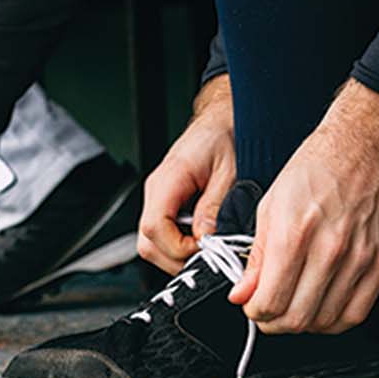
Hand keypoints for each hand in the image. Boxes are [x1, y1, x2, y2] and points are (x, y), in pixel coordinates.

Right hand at [138, 76, 235, 272]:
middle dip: (177, 259)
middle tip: (208, 257)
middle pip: (147, 243)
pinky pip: (163, 233)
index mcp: (169, 179)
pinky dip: (180, 244)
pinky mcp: (167, 202)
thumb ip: (216, 207)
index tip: (204, 250)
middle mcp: (157, 189)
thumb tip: (206, 237)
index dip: (178, 249)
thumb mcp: (231, 171)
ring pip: (152, 243)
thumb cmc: (227, 134)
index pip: (154, 228)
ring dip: (178, 254)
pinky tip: (201, 239)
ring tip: (207, 249)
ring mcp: (159, 197)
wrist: (224, 117)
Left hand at [229, 82, 378, 334]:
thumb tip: (242, 295)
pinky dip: (334, 320)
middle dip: (274, 323)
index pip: (269, 301)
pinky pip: (356, 313)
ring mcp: (360, 258)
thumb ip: (255, 257)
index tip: (252, 305)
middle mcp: (330, 249)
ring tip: (295, 306)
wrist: (363, 148)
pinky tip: (322, 307)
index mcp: (295, 233)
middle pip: (296, 318)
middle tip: (269, 311)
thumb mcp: (270, 206)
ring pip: (326, 321)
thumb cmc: (314, 170)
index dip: (254, 311)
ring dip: (304, 322)